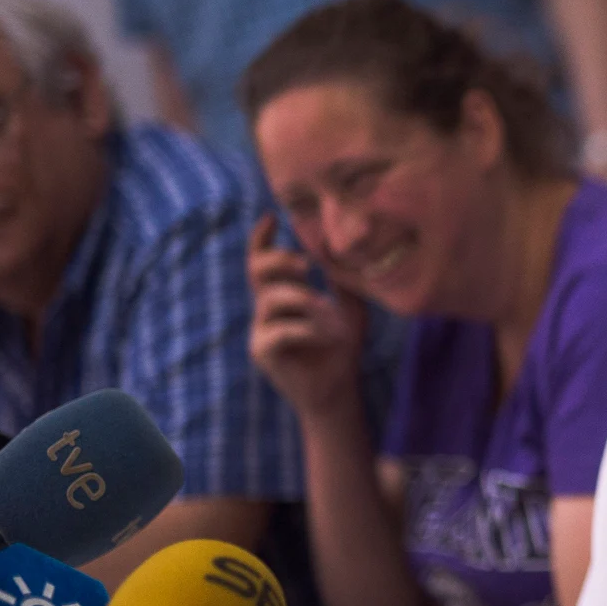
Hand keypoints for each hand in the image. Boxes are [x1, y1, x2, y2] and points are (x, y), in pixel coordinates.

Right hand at [247, 214, 365, 424]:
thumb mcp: (350, 308)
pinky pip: (279, 330)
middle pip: (257, 271)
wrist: (338, 389)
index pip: (262, 261)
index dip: (261, 238)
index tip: (271, 216)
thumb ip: (341, 282)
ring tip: (336, 317)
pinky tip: (330, 337)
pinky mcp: (262, 352)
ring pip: (272, 299)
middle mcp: (267, 309)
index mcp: (283, 295)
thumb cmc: (342, 347)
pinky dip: (308, 329)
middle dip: (280, 260)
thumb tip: (342, 247)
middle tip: (308, 263)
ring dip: (308, 302)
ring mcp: (261, 330)